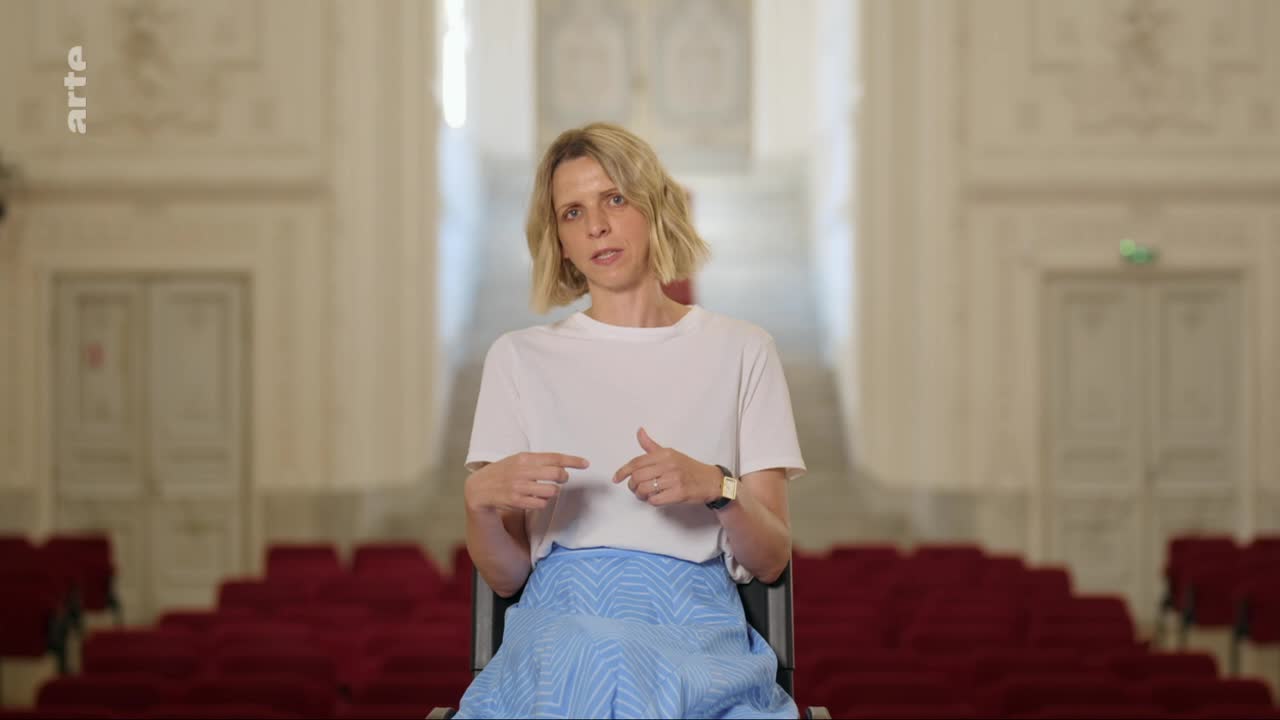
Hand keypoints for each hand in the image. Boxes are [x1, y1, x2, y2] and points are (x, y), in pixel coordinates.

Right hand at [465, 452, 588, 512]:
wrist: (480, 487)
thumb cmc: (504, 472)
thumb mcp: (518, 460)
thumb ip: (538, 461)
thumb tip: (562, 464)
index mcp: (525, 458)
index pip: (555, 457)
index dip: (573, 460)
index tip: (586, 463)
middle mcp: (523, 471)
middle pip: (557, 474)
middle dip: (563, 478)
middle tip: (561, 479)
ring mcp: (520, 486)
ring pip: (551, 491)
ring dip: (553, 492)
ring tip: (546, 490)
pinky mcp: (517, 501)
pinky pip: (541, 504)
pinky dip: (542, 502)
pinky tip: (536, 499)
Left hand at [612, 427, 717, 505]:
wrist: (711, 481)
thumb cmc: (689, 468)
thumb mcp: (671, 453)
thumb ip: (651, 446)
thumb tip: (639, 431)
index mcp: (665, 454)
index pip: (636, 462)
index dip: (623, 471)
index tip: (617, 478)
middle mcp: (669, 465)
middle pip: (637, 477)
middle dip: (632, 485)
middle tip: (635, 488)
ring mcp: (674, 479)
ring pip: (644, 489)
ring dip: (640, 495)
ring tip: (645, 494)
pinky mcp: (679, 493)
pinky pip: (655, 500)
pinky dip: (651, 501)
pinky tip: (656, 498)